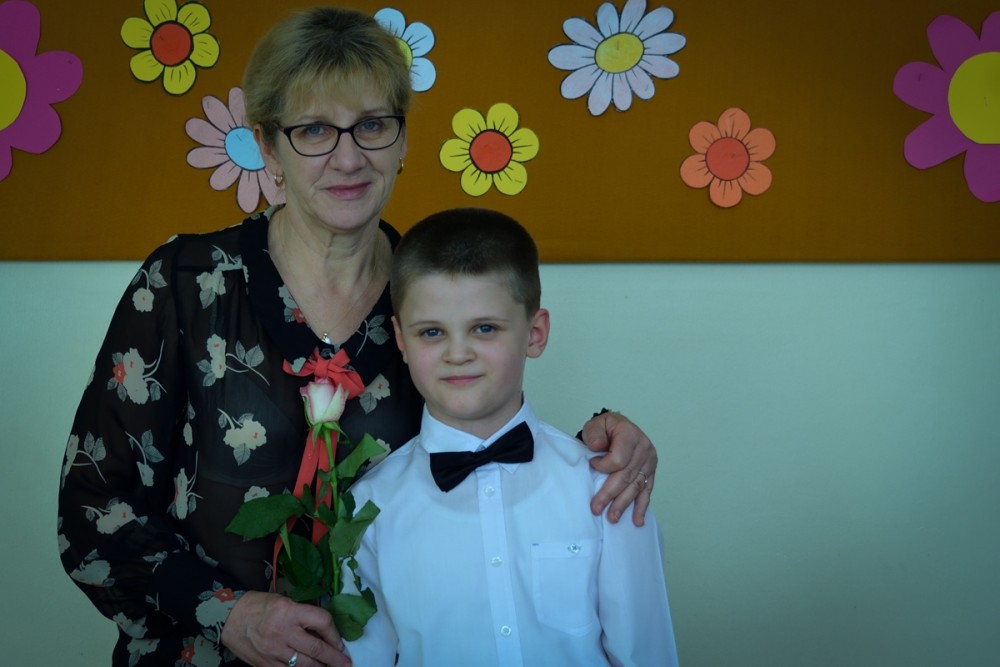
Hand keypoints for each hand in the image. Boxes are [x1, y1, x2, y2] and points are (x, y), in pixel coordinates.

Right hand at [222, 591, 350, 666]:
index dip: (335, 634)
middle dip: (334, 658)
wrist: (228, 617)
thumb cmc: (258, 605)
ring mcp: (273, 651)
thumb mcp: (284, 601)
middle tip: (346, 664)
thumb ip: (303, 615)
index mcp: (289, 611)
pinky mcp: (265, 664)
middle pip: (316, 648)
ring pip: (304, 664)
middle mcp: (282, 631)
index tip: (340, 642)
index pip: (322, 621)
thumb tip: (323, 630)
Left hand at [580, 411, 656, 525]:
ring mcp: (649, 461)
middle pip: (627, 476)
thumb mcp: (596, 425)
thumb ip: (595, 434)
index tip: (592, 464)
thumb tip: (597, 447)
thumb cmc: (606, 428)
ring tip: (612, 518)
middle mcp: (643, 448)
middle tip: (596, 508)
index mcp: (630, 435)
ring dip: (623, 504)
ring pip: (636, 486)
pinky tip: (637, 520)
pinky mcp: (651, 472)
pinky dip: (642, 506)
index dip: (603, 466)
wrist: (618, 427)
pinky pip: (647, 490)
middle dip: (610, 494)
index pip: (618, 459)